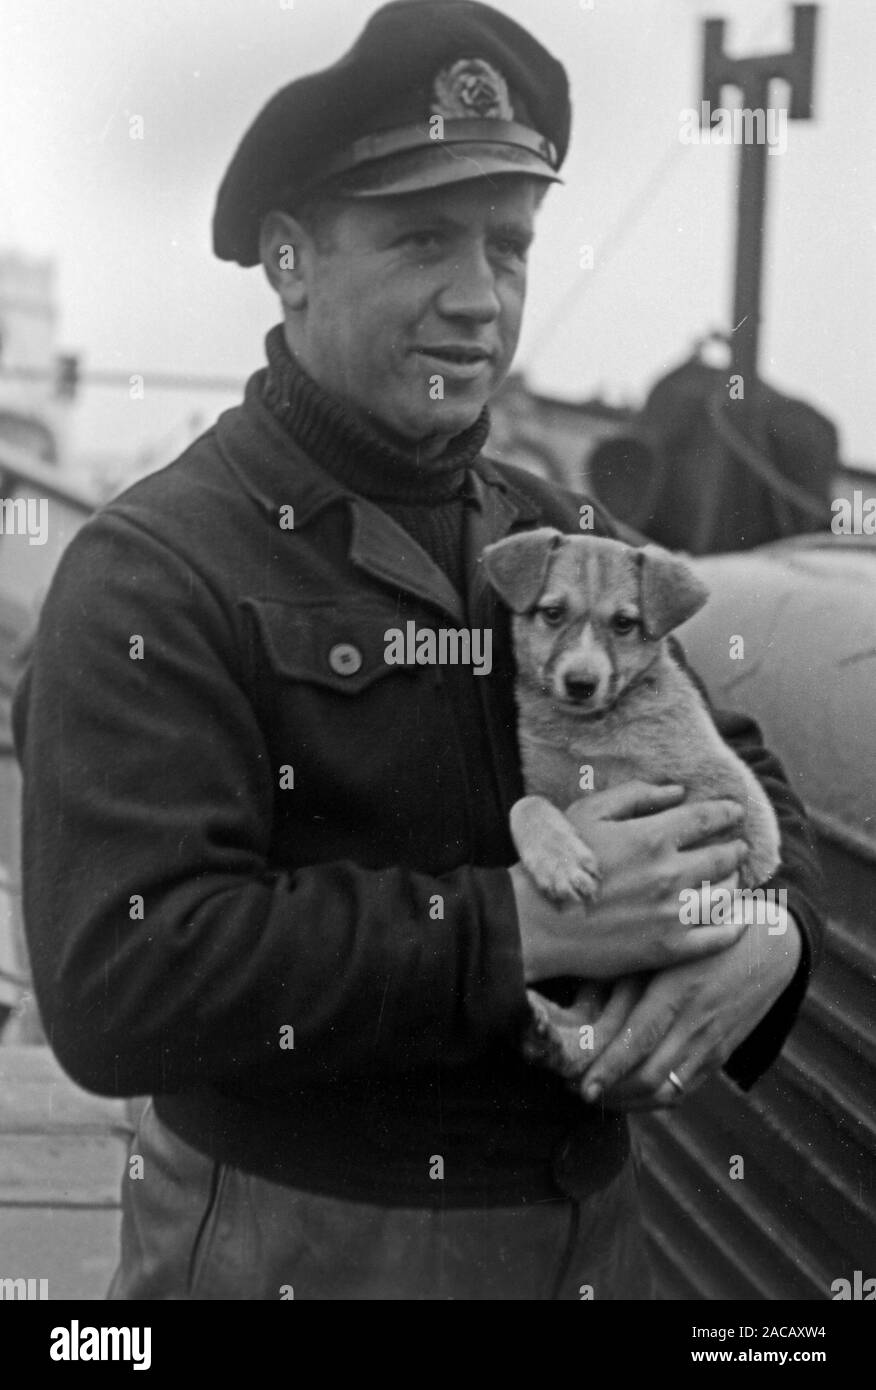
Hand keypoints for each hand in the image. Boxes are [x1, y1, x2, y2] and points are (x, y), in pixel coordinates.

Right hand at [511, 781, 749, 983]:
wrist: (537, 922)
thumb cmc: (559, 862)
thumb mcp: (589, 813)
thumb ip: (635, 795)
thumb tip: (677, 791)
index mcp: (652, 837)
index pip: (707, 818)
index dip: (727, 813)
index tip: (735, 812)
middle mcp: (670, 874)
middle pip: (723, 856)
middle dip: (735, 848)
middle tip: (738, 847)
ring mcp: (673, 913)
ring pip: (725, 895)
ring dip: (732, 883)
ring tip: (729, 880)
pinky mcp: (670, 948)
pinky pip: (720, 937)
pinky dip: (735, 926)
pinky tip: (736, 919)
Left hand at [573, 908, 802, 1108]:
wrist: (769, 946)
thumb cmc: (702, 935)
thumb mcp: (665, 946)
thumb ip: (628, 973)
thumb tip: (580, 1003)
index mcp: (678, 989)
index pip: (638, 1040)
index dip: (608, 1068)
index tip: (580, 1084)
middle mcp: (696, 1022)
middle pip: (650, 1076)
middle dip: (610, 1091)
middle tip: (576, 1089)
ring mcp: (712, 1043)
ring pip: (667, 1092)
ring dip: (628, 1102)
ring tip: (597, 1096)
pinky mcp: (720, 1056)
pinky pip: (684, 1090)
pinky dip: (653, 1101)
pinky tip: (628, 1095)